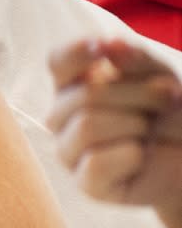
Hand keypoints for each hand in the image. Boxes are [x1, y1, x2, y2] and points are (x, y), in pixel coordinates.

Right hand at [49, 38, 181, 210]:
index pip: (59, 63)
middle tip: (169, 100)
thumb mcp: (158, 77)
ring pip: (86, 126)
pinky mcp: (86, 182)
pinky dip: (130, 156)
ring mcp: (70, 151)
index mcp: (74, 86)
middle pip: (85, 95)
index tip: (103, 48)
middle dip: (138, 95)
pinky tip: (140, 156)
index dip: (76, 52)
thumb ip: (134, 59)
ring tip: (151, 132)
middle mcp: (63, 117)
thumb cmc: (168, 114)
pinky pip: (95, 163)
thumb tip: (110, 44)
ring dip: (135, 125)